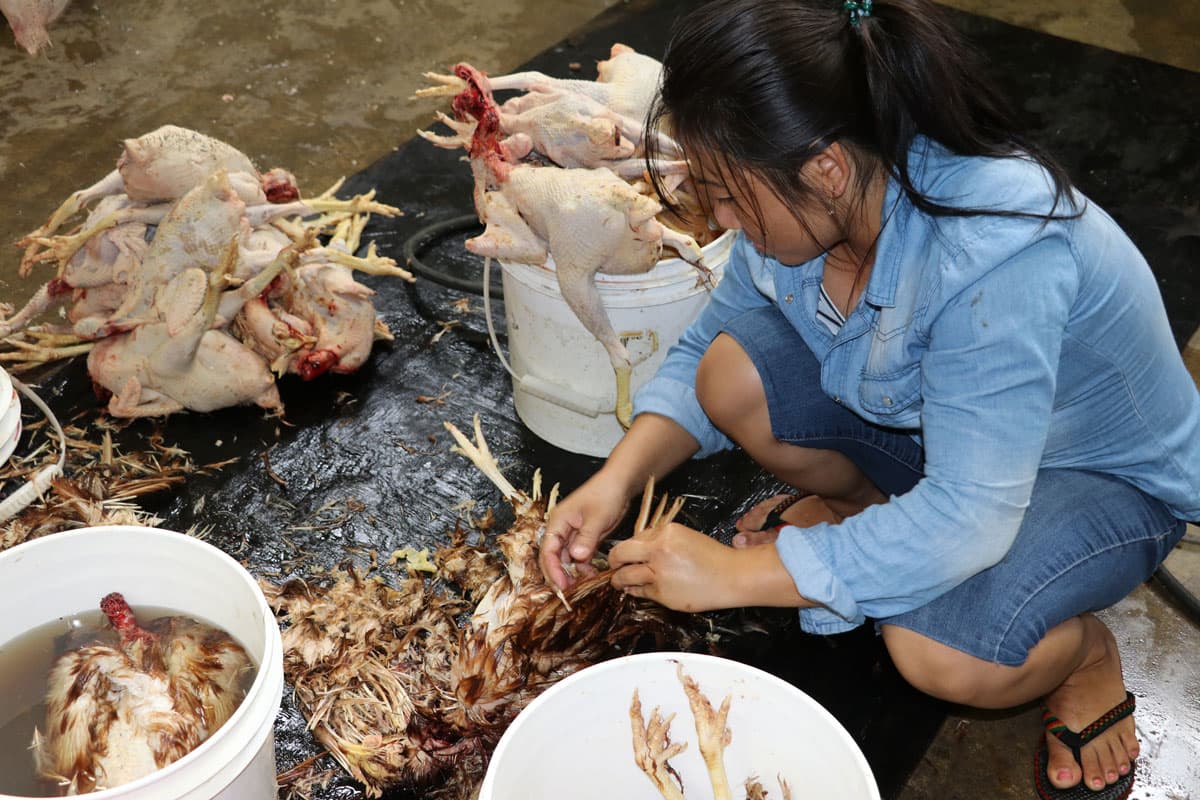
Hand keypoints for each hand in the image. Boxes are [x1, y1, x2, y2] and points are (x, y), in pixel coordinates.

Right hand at [539, 474, 629, 590]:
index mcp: (557, 521)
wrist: (620, 484)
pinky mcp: (584, 539)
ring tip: (584, 585)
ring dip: (573, 573)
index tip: (562, 586)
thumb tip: (576, 557)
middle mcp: (561, 529)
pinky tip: (592, 575)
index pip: (548, 550)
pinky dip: (584, 567)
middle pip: (554, 558)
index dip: (552, 570)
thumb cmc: (605, 494)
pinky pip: (579, 558)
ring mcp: (572, 535)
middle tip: (570, 592)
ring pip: (566, 560)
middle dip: (560, 575)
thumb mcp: (597, 517)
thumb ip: (586, 538)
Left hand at [610, 522, 809, 611]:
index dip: (628, 547)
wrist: (731, 577)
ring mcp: (659, 573)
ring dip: (618, 579)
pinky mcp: (662, 594)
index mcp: (665, 533)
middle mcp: (658, 551)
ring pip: (625, 576)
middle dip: (613, 561)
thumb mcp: (684, 537)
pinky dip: (635, 590)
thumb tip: (637, 548)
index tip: (625, 553)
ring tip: (618, 580)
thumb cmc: (711, 556)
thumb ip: (660, 540)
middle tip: (613, 565)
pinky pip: (640, 592)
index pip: (635, 538)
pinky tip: (635, 589)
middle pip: (620, 554)